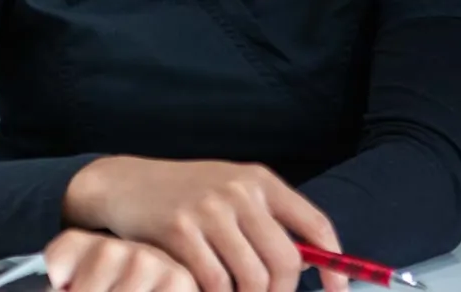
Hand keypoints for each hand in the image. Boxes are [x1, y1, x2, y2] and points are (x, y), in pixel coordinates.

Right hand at [64, 159, 346, 291]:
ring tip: (229, 290)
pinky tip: (201, 285)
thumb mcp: (229, 191)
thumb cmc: (184, 194)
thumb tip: (313, 266)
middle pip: (285, 263)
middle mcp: (238, 190)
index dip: (335, 267)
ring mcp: (208, 208)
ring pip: (252, 279)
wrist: (125, 183)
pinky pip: (215, 284)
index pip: (315, 226)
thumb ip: (267, 220)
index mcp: (259, 180)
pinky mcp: (180, 229)